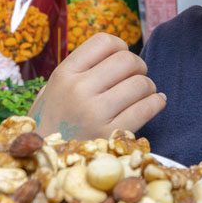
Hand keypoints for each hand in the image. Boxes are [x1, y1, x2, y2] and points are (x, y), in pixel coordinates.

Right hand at [28, 32, 165, 139]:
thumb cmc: (52, 123)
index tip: (121, 58)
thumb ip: (77, 71)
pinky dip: (157, 102)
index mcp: (63, 74)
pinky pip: (146, 108)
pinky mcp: (111, 135)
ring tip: (143, 93)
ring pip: (140, 83)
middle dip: (138, 67)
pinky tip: (156, 102)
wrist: (45, 161)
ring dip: (148, 87)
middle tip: (136, 77)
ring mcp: (95, 113)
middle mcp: (78, 90)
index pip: (104, 42)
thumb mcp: (51, 90)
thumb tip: (116, 52)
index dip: (120, 47)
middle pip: (127, 60)